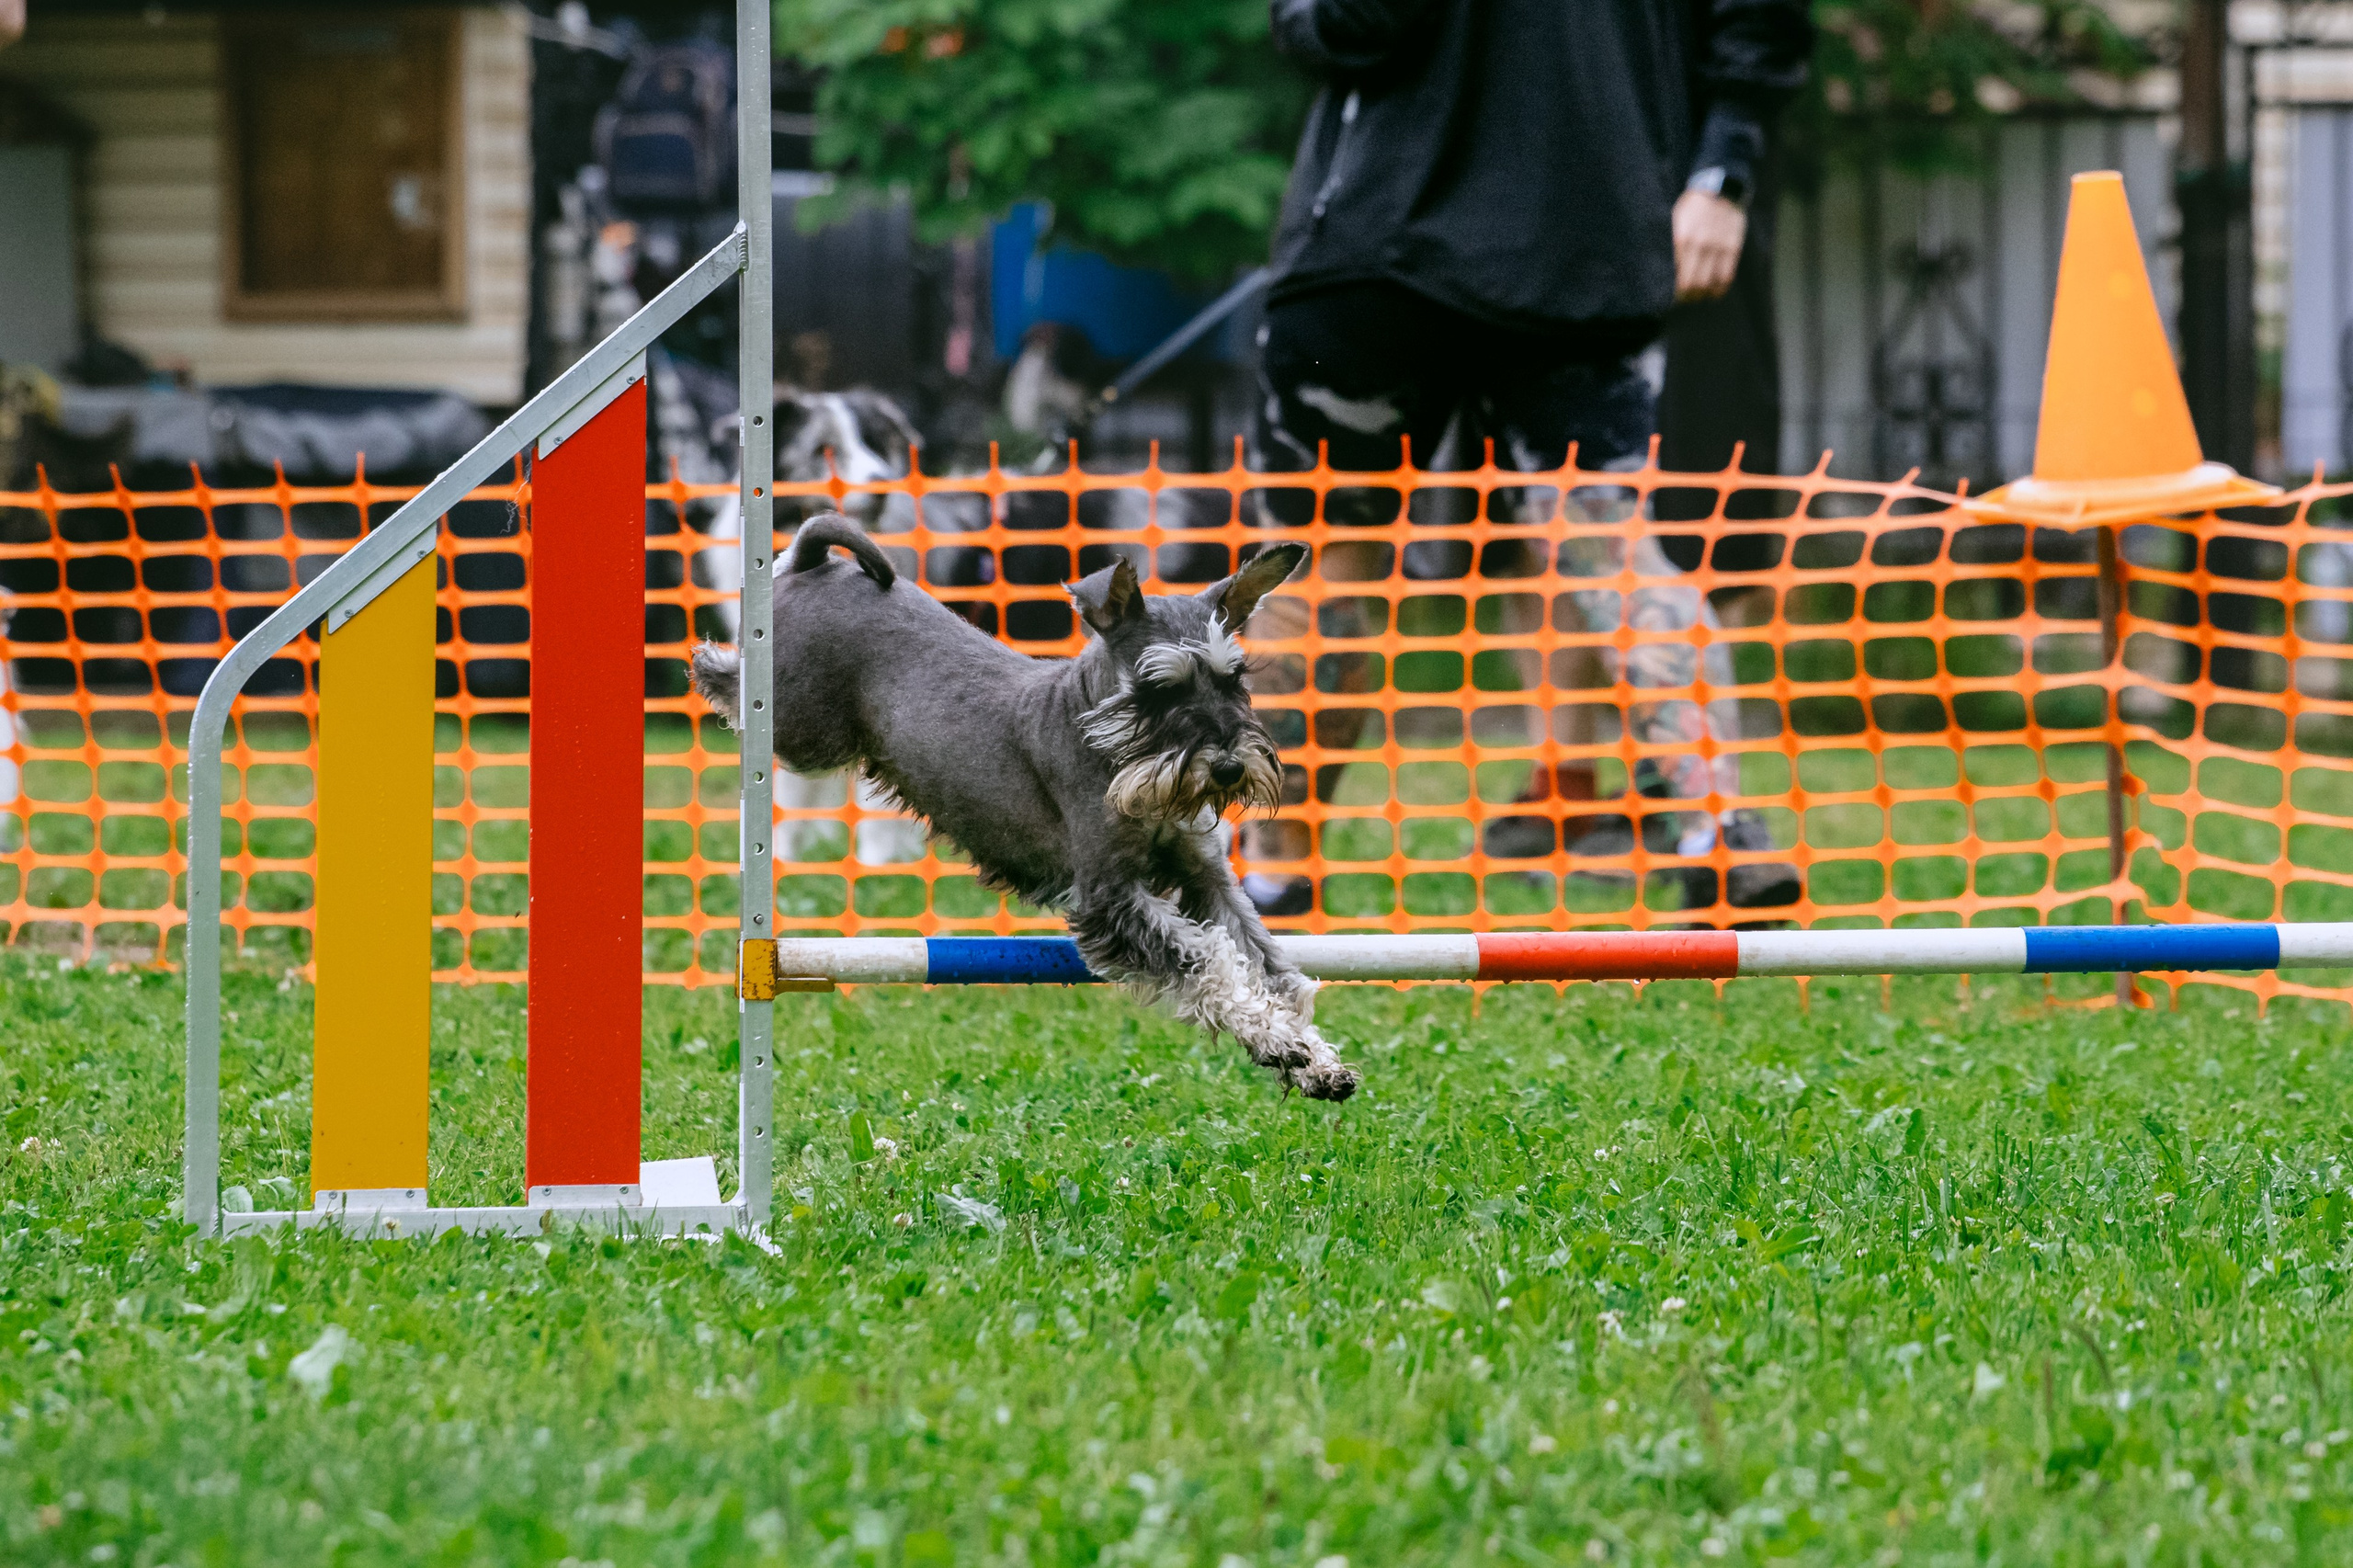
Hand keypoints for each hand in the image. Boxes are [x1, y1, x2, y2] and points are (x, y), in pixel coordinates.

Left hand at [1672, 188, 1747, 302]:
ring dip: (1702, 295)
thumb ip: (1670, 244)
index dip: (1673, 291)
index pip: (1677, 276)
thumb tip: (1661, 270)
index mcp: (1682, 238)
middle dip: (1687, 296)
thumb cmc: (1692, 207)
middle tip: (1683, 298)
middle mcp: (1700, 244)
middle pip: (1693, 284)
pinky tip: (1713, 290)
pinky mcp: (1733, 247)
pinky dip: (1719, 289)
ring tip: (1697, 295)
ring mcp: (1718, 247)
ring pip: (1710, 284)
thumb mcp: (1674, 220)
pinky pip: (1727, 276)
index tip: (1670, 295)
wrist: (1720, 189)